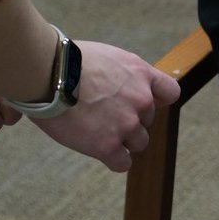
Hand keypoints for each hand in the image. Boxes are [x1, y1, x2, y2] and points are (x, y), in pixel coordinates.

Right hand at [33, 42, 179, 172]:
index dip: (156, 100)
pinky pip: (122, 163)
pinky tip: (97, 148)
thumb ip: (127, 75)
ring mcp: (126, 123)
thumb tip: (130, 88)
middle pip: (148, 120)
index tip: (139, 103)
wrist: (48, 73)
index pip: (170, 93)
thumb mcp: (109, 57)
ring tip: (97, 129)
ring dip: (122, 140)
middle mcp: (141, 99)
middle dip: (130, 119)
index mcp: (141, 73)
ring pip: (138, 143)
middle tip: (103, 113)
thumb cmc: (70, 62)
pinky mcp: (108, 145)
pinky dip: (113, 159)